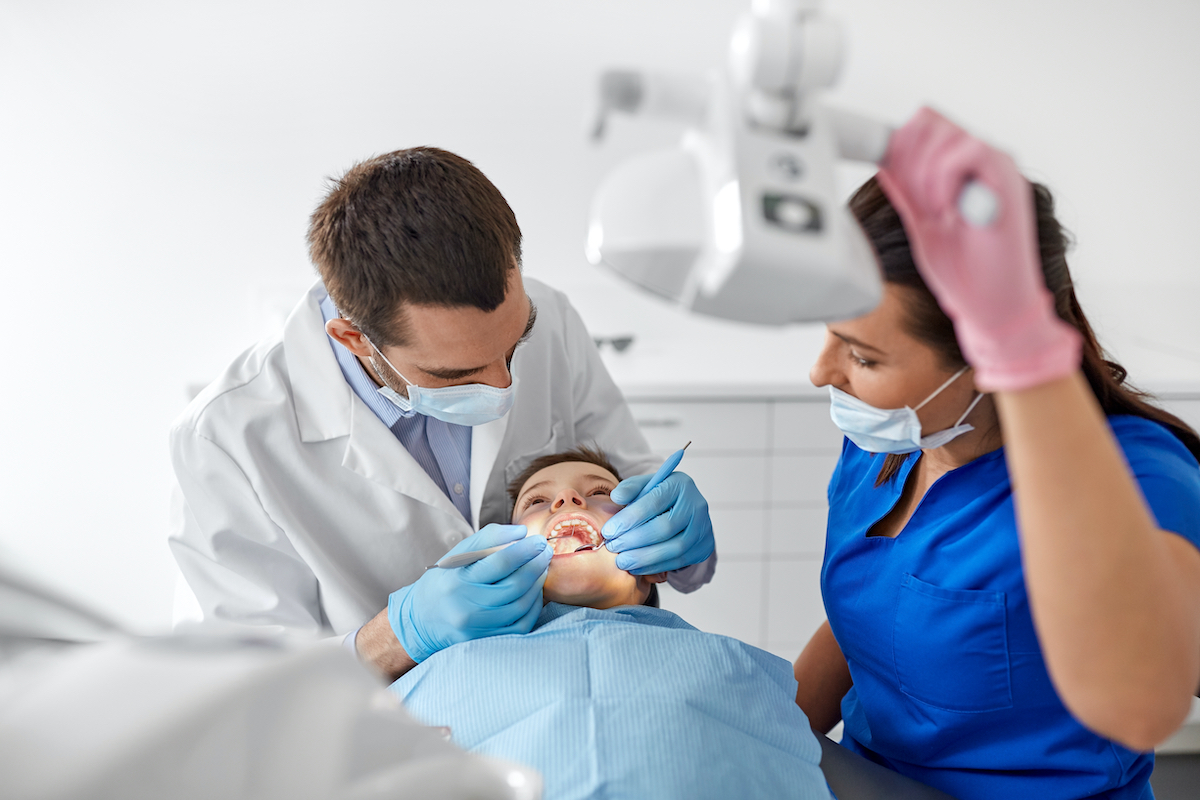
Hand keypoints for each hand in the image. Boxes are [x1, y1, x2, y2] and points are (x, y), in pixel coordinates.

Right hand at [387, 524, 550, 662]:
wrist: (422, 620)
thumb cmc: (444, 581)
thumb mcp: (457, 555)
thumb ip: (488, 539)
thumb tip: (521, 532)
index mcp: (457, 581)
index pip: (499, 563)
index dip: (524, 550)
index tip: (537, 540)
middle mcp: (466, 608)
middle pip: (514, 586)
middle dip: (535, 565)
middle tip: (545, 552)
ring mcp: (477, 628)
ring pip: (520, 606)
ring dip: (537, 584)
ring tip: (541, 568)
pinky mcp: (486, 642)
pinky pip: (521, 625)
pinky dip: (533, 606)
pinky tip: (534, 591)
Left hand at [601, 471, 714, 574]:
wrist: (686, 512)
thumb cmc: (659, 498)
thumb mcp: (646, 487)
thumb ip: (630, 488)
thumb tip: (617, 497)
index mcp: (680, 484)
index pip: (653, 502)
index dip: (629, 519)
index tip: (609, 530)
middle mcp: (696, 505)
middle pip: (664, 527)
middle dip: (634, 540)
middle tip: (613, 547)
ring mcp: (703, 528)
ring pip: (673, 548)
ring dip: (643, 558)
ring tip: (622, 561)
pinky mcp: (703, 547)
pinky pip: (678, 561)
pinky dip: (654, 566)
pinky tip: (636, 567)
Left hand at [877, 107, 1080, 391]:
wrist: (994, 305)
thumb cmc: (964, 271)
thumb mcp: (922, 225)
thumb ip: (907, 193)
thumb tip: (883, 162)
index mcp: (961, 169)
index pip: (924, 125)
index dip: (899, 144)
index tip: (889, 176)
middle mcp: (981, 161)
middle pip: (930, 122)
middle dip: (909, 159)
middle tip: (917, 203)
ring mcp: (997, 167)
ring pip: (947, 133)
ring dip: (927, 172)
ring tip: (936, 212)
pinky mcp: (1008, 180)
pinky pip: (969, 151)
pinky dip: (946, 177)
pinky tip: (945, 209)